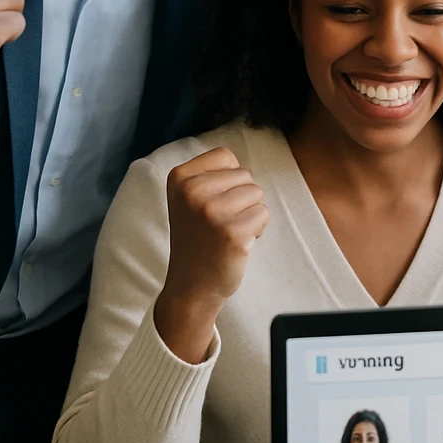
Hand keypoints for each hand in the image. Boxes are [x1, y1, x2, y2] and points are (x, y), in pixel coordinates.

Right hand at [154, 148, 268, 362]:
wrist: (191, 286)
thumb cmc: (197, 239)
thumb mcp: (188, 199)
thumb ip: (208, 175)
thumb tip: (239, 165)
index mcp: (179, 178)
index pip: (225, 156)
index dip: (229, 179)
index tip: (214, 202)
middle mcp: (192, 192)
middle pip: (245, 175)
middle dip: (242, 198)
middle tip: (222, 223)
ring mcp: (211, 212)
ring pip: (257, 193)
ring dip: (251, 213)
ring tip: (230, 232)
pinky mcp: (232, 233)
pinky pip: (263, 214)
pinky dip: (258, 229)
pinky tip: (238, 243)